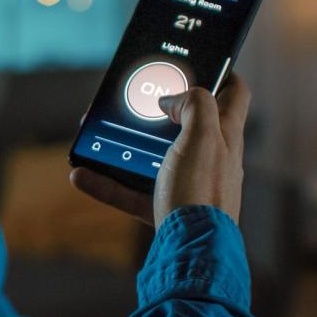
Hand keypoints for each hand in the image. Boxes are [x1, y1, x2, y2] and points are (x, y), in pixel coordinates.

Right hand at [70, 72, 250, 226]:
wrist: (193, 256)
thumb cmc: (203, 193)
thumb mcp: (204, 135)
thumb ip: (194, 104)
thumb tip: (175, 99)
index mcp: (226, 136)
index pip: (235, 94)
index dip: (222, 72)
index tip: (198, 60)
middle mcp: (212, 159)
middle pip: (186, 123)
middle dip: (157, 110)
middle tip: (132, 98)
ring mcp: (189, 185)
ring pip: (153, 157)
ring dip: (124, 146)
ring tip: (99, 134)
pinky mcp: (167, 211)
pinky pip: (132, 191)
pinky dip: (107, 183)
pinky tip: (82, 175)